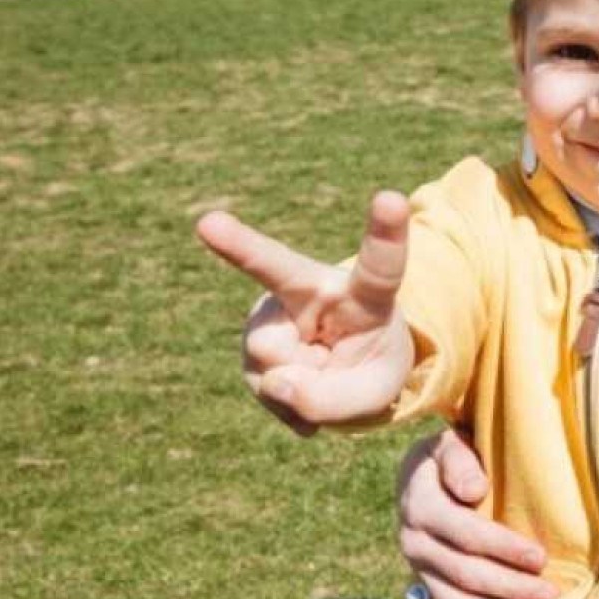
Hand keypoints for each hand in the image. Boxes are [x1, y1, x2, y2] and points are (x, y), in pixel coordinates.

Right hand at [196, 192, 414, 430]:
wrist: (344, 374)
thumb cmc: (370, 368)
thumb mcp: (375, 393)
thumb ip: (335, 399)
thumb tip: (275, 382)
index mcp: (366, 295)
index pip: (379, 266)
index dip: (386, 235)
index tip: (391, 199)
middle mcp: (314, 290)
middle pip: (276, 265)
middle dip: (240, 244)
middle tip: (208, 223)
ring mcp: (275, 312)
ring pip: (273, 360)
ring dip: (299, 386)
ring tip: (319, 373)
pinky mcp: (253, 338)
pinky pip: (262, 384)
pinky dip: (284, 400)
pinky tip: (298, 384)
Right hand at [398, 429, 558, 598]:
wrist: (420, 477)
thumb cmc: (451, 457)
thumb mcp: (450, 445)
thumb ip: (459, 460)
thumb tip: (474, 490)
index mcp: (421, 503)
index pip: (466, 533)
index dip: (504, 548)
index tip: (540, 556)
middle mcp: (414, 540)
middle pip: (466, 572)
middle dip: (512, 585)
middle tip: (551, 591)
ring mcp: (418, 565)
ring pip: (459, 598)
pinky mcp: (424, 582)